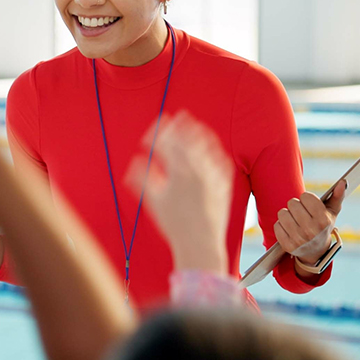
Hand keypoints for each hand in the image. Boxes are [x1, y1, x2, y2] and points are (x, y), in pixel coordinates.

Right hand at [124, 112, 232, 271]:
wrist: (200, 243)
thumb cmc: (175, 225)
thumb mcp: (153, 201)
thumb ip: (142, 179)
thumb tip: (134, 162)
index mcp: (179, 174)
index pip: (167, 146)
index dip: (158, 135)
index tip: (150, 133)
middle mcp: (199, 172)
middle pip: (189, 141)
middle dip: (180, 127)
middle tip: (175, 116)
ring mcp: (214, 177)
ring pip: (207, 147)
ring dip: (198, 133)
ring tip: (192, 123)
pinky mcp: (224, 183)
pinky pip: (220, 160)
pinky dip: (213, 149)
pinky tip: (208, 145)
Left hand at [275, 180, 345, 262]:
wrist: (316, 251)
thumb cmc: (323, 226)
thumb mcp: (332, 212)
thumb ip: (337, 196)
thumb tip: (342, 182)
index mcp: (323, 220)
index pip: (306, 196)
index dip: (306, 198)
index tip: (310, 205)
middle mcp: (311, 230)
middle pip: (292, 203)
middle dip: (296, 206)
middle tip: (302, 213)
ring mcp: (298, 239)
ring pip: (282, 213)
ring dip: (287, 215)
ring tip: (295, 220)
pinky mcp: (287, 245)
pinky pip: (277, 225)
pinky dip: (281, 225)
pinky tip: (289, 229)